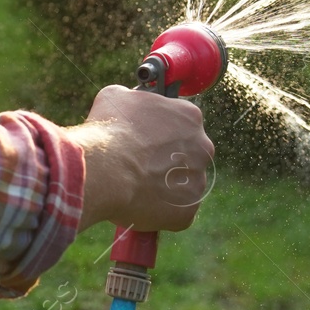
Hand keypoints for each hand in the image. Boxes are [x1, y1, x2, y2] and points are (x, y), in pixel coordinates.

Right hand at [69, 85, 214, 234]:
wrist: (106, 168)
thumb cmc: (110, 130)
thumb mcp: (116, 97)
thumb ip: (133, 99)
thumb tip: (129, 101)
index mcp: (190, 117)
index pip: (181, 123)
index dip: (160, 131)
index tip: (145, 138)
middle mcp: (203, 147)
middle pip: (187, 155)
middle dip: (166, 160)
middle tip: (140, 163)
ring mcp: (198, 181)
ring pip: (181, 184)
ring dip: (164, 185)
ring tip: (135, 185)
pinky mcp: (188, 210)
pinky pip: (174, 212)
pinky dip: (159, 211)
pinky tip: (138, 203)